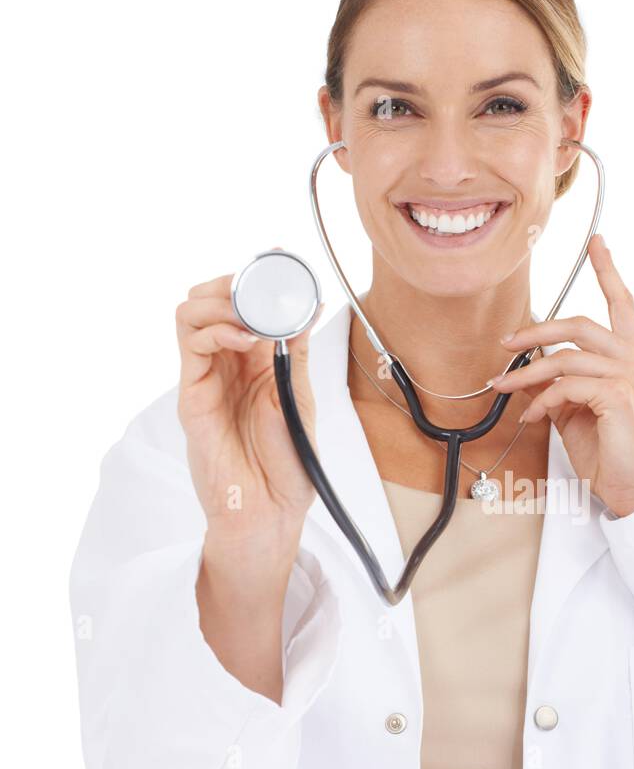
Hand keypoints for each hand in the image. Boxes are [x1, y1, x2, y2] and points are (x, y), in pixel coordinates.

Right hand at [176, 252, 321, 562]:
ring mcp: (206, 378)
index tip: (282, 256)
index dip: (259, 276)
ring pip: (190, 313)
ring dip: (220, 300)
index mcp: (256, 361)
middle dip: (234, 281)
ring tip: (250, 313)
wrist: (271, 512)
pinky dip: (216, 329)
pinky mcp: (192, 396)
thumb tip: (307, 305)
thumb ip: (297, 352)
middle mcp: (227, 364)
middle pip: (210, 299)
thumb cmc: (287, 465)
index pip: (245, 303)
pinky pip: (190, 346)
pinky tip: (244, 338)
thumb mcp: (300, 397)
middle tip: (261, 284)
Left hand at [490, 234, 633, 516]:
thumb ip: (561, 384)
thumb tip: (527, 370)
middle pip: (580, 324)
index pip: (623, 304)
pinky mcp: (619, 395)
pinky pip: (566, 385)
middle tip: (507, 342)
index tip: (597, 242)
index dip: (608, 270)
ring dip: (527, 372)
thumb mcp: (579, 412)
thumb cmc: (610, 454)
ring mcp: (632, 376)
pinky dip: (541, 400)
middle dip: (537, 330)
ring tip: (505, 386)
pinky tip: (533, 416)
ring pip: (566, 356)